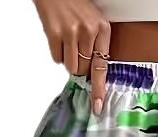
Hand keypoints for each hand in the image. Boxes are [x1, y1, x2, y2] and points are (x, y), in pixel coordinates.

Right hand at [33, 0, 111, 114]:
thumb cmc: (74, 5)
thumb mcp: (93, 21)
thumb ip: (96, 46)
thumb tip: (92, 75)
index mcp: (102, 29)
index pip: (101, 67)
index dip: (98, 89)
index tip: (98, 105)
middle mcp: (89, 31)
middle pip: (83, 69)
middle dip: (79, 65)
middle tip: (76, 48)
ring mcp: (71, 32)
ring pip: (70, 67)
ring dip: (67, 60)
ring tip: (67, 41)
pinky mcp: (55, 33)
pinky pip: (57, 59)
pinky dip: (57, 52)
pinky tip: (58, 37)